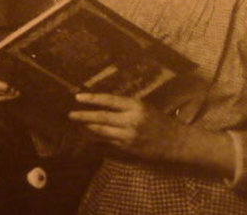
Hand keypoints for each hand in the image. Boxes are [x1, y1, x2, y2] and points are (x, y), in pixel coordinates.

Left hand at [68, 92, 183, 160]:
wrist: (176, 142)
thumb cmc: (159, 121)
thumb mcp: (144, 107)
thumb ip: (125, 106)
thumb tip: (102, 103)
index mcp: (136, 106)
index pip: (109, 100)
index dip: (92, 99)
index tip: (78, 97)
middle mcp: (131, 120)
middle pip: (102, 117)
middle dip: (84, 116)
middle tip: (70, 114)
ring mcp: (128, 136)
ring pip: (102, 131)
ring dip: (87, 128)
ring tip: (77, 124)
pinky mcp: (127, 148)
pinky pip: (107, 142)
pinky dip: (96, 138)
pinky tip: (88, 135)